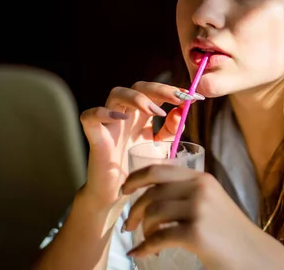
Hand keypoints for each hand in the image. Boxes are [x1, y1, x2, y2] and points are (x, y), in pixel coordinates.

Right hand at [78, 82, 201, 208]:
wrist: (118, 195)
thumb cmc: (138, 169)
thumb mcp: (161, 148)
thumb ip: (171, 131)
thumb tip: (181, 112)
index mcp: (142, 115)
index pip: (156, 92)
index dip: (173, 90)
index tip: (194, 97)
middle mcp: (126, 114)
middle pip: (139, 87)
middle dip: (160, 89)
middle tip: (179, 98)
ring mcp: (109, 123)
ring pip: (116, 93)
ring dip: (138, 98)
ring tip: (155, 111)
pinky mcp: (96, 137)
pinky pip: (89, 116)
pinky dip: (102, 113)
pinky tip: (121, 119)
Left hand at [121, 165, 283, 269]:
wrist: (254, 254)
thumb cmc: (230, 232)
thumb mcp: (212, 201)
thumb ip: (189, 192)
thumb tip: (153, 195)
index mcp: (202, 179)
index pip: (160, 169)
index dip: (136, 178)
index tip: (124, 190)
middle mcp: (200, 189)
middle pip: (152, 192)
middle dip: (133, 208)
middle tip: (128, 224)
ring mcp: (199, 210)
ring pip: (153, 213)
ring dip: (142, 229)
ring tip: (144, 240)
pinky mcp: (196, 232)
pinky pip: (159, 237)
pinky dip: (145, 247)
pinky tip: (142, 253)